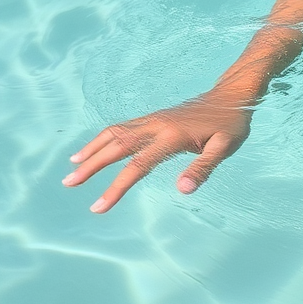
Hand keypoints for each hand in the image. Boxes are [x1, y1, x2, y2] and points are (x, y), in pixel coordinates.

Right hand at [63, 92, 252, 212]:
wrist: (233, 95)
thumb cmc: (231, 124)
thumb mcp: (226, 147)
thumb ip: (204, 168)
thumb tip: (183, 190)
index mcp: (173, 136)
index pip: (138, 165)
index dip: (116, 187)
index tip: (98, 208)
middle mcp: (158, 125)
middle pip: (118, 145)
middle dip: (92, 165)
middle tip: (69, 184)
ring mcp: (155, 118)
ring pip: (117, 132)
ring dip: (94, 148)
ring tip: (73, 165)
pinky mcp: (156, 116)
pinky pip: (125, 125)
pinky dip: (106, 136)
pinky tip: (98, 146)